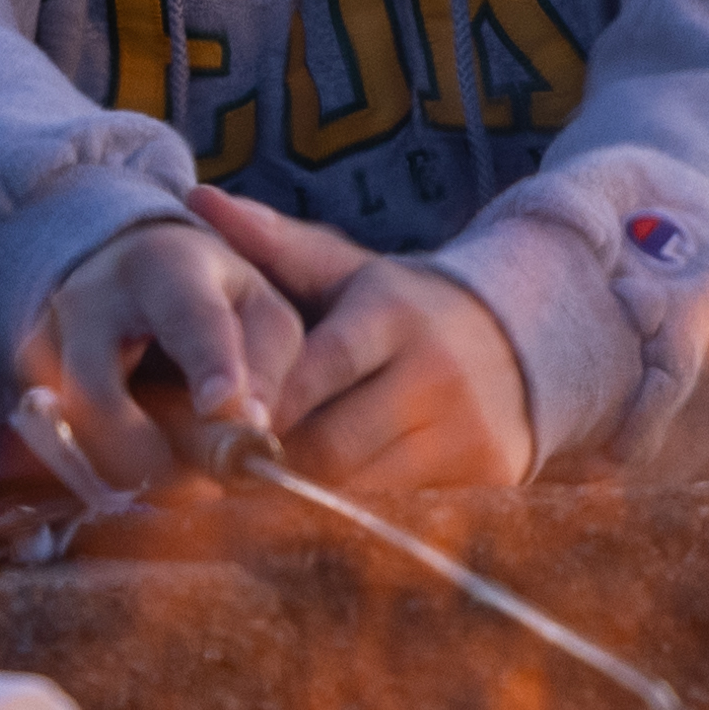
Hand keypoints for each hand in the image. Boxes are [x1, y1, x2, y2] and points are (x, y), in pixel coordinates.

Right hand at [12, 213, 296, 505]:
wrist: (126, 273)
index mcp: (166, 267)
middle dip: (147, 452)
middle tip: (202, 486)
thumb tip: (249, 426)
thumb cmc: (211, 297)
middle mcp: (91, 299)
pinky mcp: (25, 384)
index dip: (207, 362)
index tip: (222, 406)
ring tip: (179, 486)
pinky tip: (139, 479)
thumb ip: (267, 365)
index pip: (186, 316)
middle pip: (96, 390)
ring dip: (124, 473)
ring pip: (68, 431)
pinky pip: (54, 448)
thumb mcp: (259, 310)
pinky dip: (99, 475)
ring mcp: (45, 342)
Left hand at [202, 192, 537, 499]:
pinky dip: (356, 512)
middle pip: (332, 444)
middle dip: (276, 460)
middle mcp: (437, 372)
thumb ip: (271, 243)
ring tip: (264, 487)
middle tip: (230, 467)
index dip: (263, 403)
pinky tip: (322, 505)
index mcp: (392, 314)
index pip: (317, 370)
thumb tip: (197, 197)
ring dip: (308, 493)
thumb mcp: (342, 269)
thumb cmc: (394, 308)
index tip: (219, 423)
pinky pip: (400, 510)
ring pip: (361, 487)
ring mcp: (468, 427)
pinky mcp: (491, 473)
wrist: (511, 340)